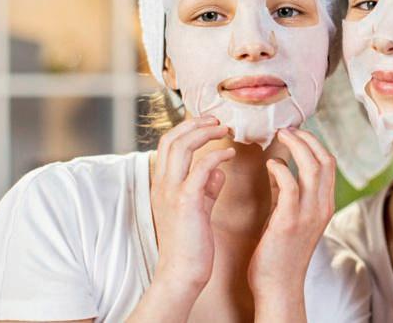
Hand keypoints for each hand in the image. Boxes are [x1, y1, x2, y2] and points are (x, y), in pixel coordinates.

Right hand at [150, 115, 234, 292]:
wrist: (182, 274)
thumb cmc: (191, 245)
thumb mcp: (197, 210)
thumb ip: (205, 188)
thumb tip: (218, 172)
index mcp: (162, 185)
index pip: (167, 144)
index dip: (187, 128)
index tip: (209, 122)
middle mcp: (162, 184)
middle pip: (171, 138)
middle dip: (195, 123)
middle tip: (219, 119)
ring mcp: (171, 192)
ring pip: (181, 146)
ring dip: (205, 132)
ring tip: (226, 128)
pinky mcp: (186, 202)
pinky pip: (200, 168)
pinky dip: (216, 155)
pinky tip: (230, 154)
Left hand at [248, 128, 335, 317]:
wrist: (278, 287)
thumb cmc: (279, 253)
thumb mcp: (288, 216)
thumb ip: (286, 191)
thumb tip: (278, 166)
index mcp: (324, 204)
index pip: (328, 163)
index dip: (313, 142)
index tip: (295, 131)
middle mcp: (322, 207)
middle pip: (324, 159)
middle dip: (306, 138)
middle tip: (286, 129)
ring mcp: (308, 214)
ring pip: (312, 167)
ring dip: (296, 146)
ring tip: (280, 136)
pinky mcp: (289, 221)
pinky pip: (290, 185)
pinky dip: (281, 168)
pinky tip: (270, 163)